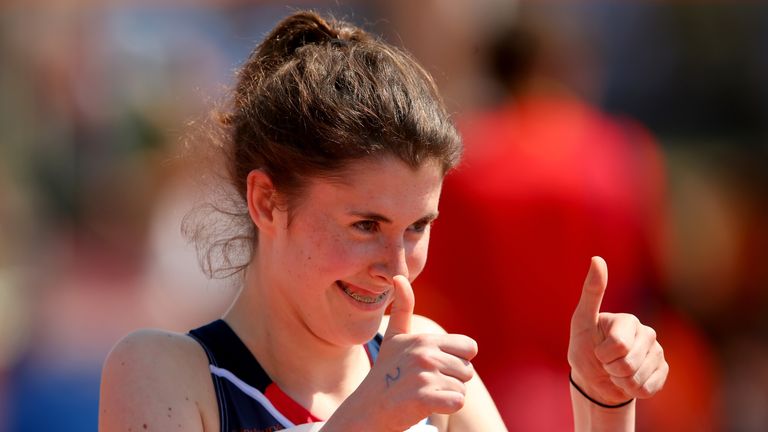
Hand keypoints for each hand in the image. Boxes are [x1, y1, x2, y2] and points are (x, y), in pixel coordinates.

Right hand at [327, 275, 477, 430]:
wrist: (368, 409)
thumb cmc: (387, 372)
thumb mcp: (395, 337)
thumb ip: (402, 308)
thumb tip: (398, 277)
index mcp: (424, 339)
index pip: (470, 348)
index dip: (456, 359)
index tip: (434, 365)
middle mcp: (425, 354)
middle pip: (468, 371)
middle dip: (452, 380)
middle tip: (425, 383)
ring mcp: (425, 376)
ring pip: (462, 388)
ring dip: (447, 395)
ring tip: (423, 393)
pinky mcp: (424, 399)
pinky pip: (457, 402)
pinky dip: (447, 407)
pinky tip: (426, 405)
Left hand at [568, 257, 667, 405]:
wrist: (594, 379)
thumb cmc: (584, 348)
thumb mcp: (581, 321)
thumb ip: (591, 292)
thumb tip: (597, 258)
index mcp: (628, 320)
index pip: (618, 346)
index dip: (602, 355)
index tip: (596, 349)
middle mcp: (646, 333)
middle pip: (628, 364)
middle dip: (611, 369)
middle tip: (605, 362)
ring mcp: (657, 353)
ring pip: (638, 378)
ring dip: (620, 381)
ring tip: (614, 371)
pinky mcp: (662, 371)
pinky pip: (648, 388)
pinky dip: (632, 390)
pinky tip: (627, 381)